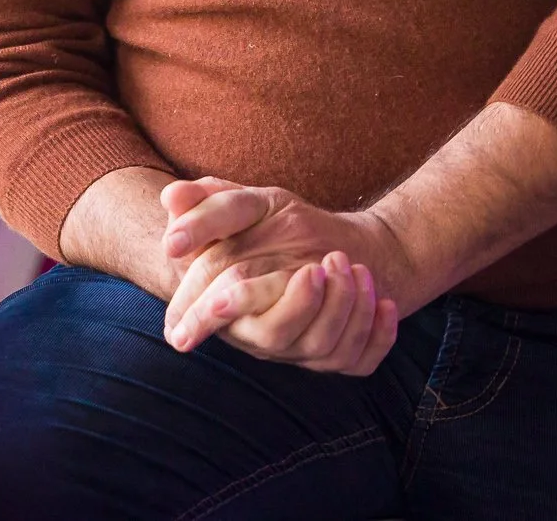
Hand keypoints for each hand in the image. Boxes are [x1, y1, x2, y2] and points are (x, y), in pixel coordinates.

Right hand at [158, 178, 417, 373]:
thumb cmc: (277, 226)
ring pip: (324, 350)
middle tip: (325, 263)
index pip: (210, 318)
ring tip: (357, 268)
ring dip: (348, 309)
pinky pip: (363, 359)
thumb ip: (210, 204)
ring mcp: (304, 352)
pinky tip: (385, 303)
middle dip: (301, 303)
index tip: (224, 294)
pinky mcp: (344, 356)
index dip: (209, 315)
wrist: (334, 245)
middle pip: (273, 337)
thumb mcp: (245, 204)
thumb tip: (171, 198)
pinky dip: (378, 334)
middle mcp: (262, 335)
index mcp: (228, 305)